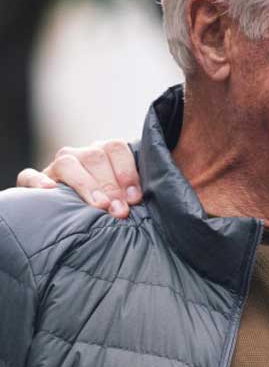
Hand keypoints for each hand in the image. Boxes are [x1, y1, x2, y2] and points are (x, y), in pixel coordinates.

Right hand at [15, 140, 141, 218]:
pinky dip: (38, 181)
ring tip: (98, 205)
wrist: (68, 218)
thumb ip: (132, 193)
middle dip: (111, 185)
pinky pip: (29, 175)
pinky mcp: (31, 182)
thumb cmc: (107, 206)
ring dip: (85, 184)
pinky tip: (50, 190)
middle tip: (120, 210)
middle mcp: (80, 154)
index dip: (127, 172)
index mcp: (104, 153)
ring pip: (67, 163)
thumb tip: (141, 202)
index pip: (116, 148)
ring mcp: (55, 167)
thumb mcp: (122, 196)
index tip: (135, 198)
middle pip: (95, 157)